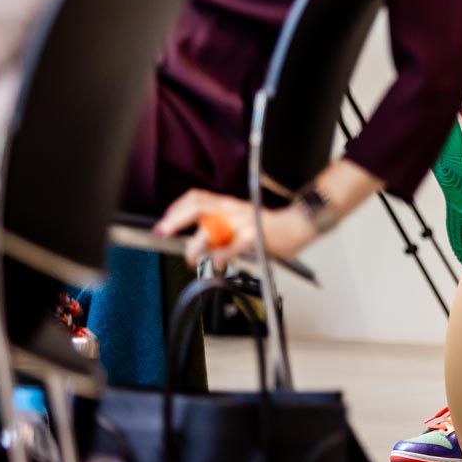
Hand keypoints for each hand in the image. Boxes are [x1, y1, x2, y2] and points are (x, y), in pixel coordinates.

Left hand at [153, 189, 318, 269]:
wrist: (298, 226)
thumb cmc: (270, 227)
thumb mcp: (241, 222)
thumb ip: (219, 229)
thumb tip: (198, 243)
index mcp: (228, 204)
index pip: (196, 198)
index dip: (176, 208)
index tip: (165, 222)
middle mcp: (233, 209)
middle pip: (197, 206)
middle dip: (175, 220)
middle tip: (164, 233)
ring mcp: (242, 222)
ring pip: (209, 229)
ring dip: (195, 245)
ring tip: (192, 257)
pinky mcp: (252, 237)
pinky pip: (228, 249)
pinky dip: (219, 258)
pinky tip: (219, 264)